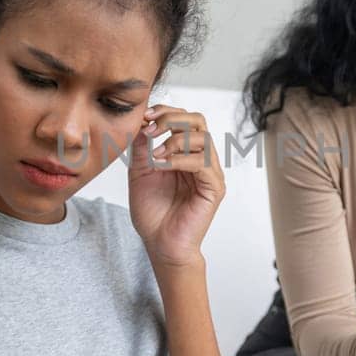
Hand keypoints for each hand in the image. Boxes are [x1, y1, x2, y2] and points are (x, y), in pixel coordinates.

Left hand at [128, 105, 223, 268]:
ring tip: (155, 155)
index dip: (166, 112)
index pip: (184, 119)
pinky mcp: (214, 187)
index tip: (144, 116)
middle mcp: (201, 158)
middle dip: (172, 119)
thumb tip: (142, 121)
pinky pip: (203, 162)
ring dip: (174, 141)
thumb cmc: (152, 212)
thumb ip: (142, 146)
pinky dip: (180, 159)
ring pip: (203, 138)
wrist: (159, 243)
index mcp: (185, 152)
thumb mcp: (140, 171)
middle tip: (150, 129)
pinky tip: (162, 166)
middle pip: (198, 121)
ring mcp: (210, 172)